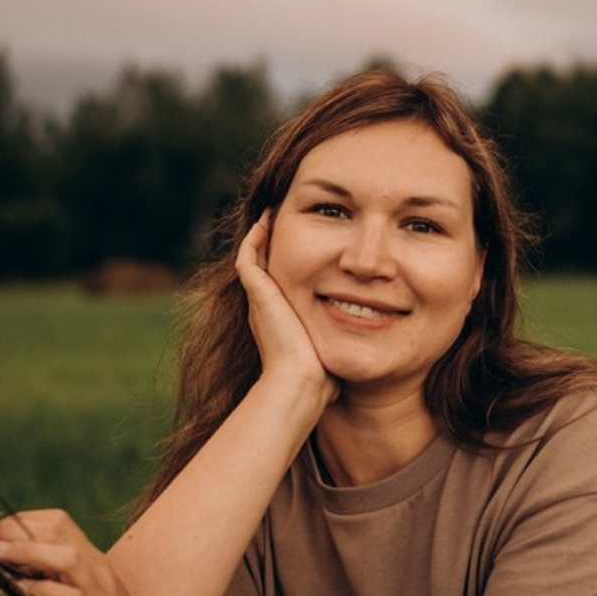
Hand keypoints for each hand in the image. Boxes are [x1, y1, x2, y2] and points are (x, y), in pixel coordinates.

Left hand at [0, 509, 166, 595]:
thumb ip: (53, 581)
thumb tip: (6, 572)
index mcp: (91, 559)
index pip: (57, 521)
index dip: (20, 520)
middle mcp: (97, 567)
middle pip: (60, 527)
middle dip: (16, 529)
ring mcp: (100, 592)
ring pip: (67, 558)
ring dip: (27, 551)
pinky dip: (41, 592)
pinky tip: (17, 592)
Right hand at [236, 210, 338, 406]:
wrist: (300, 381)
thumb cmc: (319, 377)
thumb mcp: (328, 355)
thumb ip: (334, 353)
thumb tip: (348, 371)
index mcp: (279, 320)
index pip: (280, 284)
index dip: (289, 264)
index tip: (301, 249)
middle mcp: (265, 308)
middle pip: (264, 267)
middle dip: (272, 245)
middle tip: (282, 222)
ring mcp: (258, 300)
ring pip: (253, 258)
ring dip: (262, 236)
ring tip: (270, 214)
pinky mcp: (257, 293)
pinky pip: (248, 257)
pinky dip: (254, 239)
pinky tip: (265, 221)